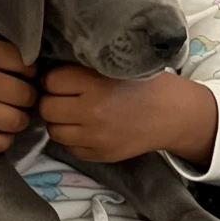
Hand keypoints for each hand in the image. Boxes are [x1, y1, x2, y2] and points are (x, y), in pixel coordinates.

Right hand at [0, 2, 37, 153]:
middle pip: (27, 93)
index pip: (27, 64)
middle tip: (21, 91)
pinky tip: (2, 129)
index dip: (30, 67)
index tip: (23, 69)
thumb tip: (3, 8)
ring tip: (14, 110)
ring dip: (21, 116)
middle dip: (29, 92)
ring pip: (17, 120)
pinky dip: (5, 139)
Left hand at [39, 66, 217, 164]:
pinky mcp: (99, 155)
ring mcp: (95, 137)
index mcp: (95, 84)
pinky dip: (72, 138)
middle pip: (47, 107)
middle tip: (63, 95)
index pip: (51, 80)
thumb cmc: (145, 83)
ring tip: (72, 112)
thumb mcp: (115, 65)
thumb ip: (84, 69)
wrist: (172, 113)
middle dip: (51, 99)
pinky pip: (69, 148)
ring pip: (53, 130)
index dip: (54, 77)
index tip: (62, 77)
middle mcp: (92, 112)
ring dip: (58, 120)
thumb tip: (50, 69)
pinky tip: (84, 127)